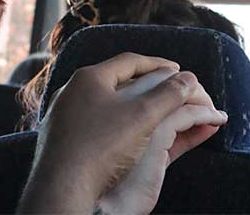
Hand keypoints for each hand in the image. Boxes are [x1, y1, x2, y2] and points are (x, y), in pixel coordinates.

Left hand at [18, 53, 203, 213]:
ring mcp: (66, 116)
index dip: (159, 64)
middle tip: (171, 92)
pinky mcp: (65, 139)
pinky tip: (132, 137)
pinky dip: (122, 126)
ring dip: (136, 108)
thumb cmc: (100, 147)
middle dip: (149, 87)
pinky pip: (99, 125)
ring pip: (109, 105)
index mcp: (89, 78)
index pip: (130, 61)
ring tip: (158, 115)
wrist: (61, 188)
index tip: (178, 71)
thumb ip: (168, 95)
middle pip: (119, 82)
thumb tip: (188, 78)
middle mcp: (73, 92)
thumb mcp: (142, 117)